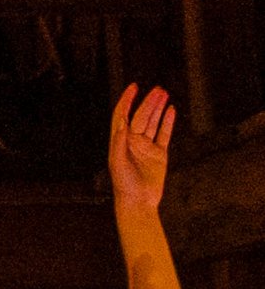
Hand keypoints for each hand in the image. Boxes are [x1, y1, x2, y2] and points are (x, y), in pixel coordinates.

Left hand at [110, 84, 174, 212]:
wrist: (138, 201)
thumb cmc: (123, 184)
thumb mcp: (117, 162)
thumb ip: (118, 142)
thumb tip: (121, 122)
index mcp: (120, 141)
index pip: (122, 115)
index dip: (126, 101)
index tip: (133, 87)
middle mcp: (132, 141)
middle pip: (141, 116)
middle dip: (148, 102)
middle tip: (158, 89)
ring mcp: (146, 147)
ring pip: (153, 122)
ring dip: (158, 108)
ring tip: (164, 94)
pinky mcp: (159, 154)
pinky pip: (164, 134)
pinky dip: (168, 122)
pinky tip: (171, 110)